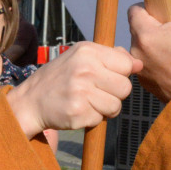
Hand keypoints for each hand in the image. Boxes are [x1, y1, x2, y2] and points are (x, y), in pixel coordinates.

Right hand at [6, 43, 140, 137]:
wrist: (32, 101)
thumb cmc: (61, 78)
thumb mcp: (81, 57)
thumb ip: (111, 57)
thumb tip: (138, 63)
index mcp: (87, 51)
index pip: (126, 64)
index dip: (121, 73)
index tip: (106, 76)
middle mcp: (85, 68)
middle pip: (125, 87)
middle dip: (115, 93)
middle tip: (96, 91)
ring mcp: (81, 91)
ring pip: (116, 106)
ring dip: (105, 108)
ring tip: (87, 101)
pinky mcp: (79, 112)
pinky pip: (102, 119)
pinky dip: (93, 118)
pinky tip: (79, 109)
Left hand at [128, 0, 170, 102]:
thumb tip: (168, 0)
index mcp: (146, 35)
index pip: (134, 10)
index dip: (148, 7)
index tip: (162, 12)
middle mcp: (136, 51)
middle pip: (138, 28)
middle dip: (153, 27)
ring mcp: (139, 68)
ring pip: (142, 46)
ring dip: (155, 44)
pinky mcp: (144, 81)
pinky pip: (146, 62)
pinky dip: (157, 60)